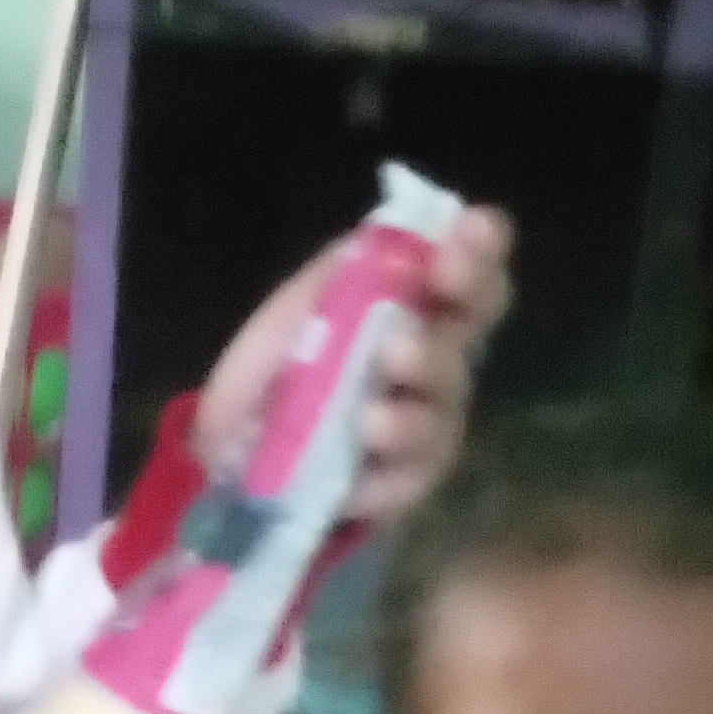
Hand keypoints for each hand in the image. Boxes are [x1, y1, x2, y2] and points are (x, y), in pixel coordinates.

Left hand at [195, 205, 514, 527]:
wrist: (230, 444)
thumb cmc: (278, 366)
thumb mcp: (302, 304)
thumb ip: (348, 268)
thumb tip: (397, 236)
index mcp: (420, 308)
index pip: (471, 272)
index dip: (482, 249)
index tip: (472, 229)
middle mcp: (437, 361)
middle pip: (474, 328)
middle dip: (464, 302)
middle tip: (439, 282)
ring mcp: (426, 425)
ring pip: (446, 404)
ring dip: (423, 384)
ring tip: (382, 390)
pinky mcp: (401, 484)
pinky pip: (410, 474)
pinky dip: (388, 461)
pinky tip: (367, 449)